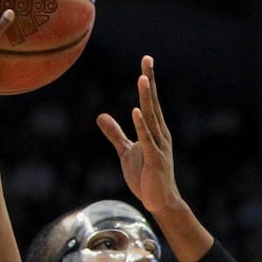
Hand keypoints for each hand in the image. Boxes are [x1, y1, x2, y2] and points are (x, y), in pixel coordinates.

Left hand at [96, 55, 181, 215]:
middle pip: (153, 103)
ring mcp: (159, 146)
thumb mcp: (127, 151)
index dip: (148, 81)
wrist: (160, 201)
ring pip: (151, 118)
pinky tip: (136, 111)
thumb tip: (101, 116)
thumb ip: (115, 133)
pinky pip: (147, 140)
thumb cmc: (146, 176)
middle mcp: (160, 134)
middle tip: (147, 59)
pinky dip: (141, 125)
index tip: (146, 61)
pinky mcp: (155, 159)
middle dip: (149, 81)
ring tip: (142, 79)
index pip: (151, 102)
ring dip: (146, 98)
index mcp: (155, 131)